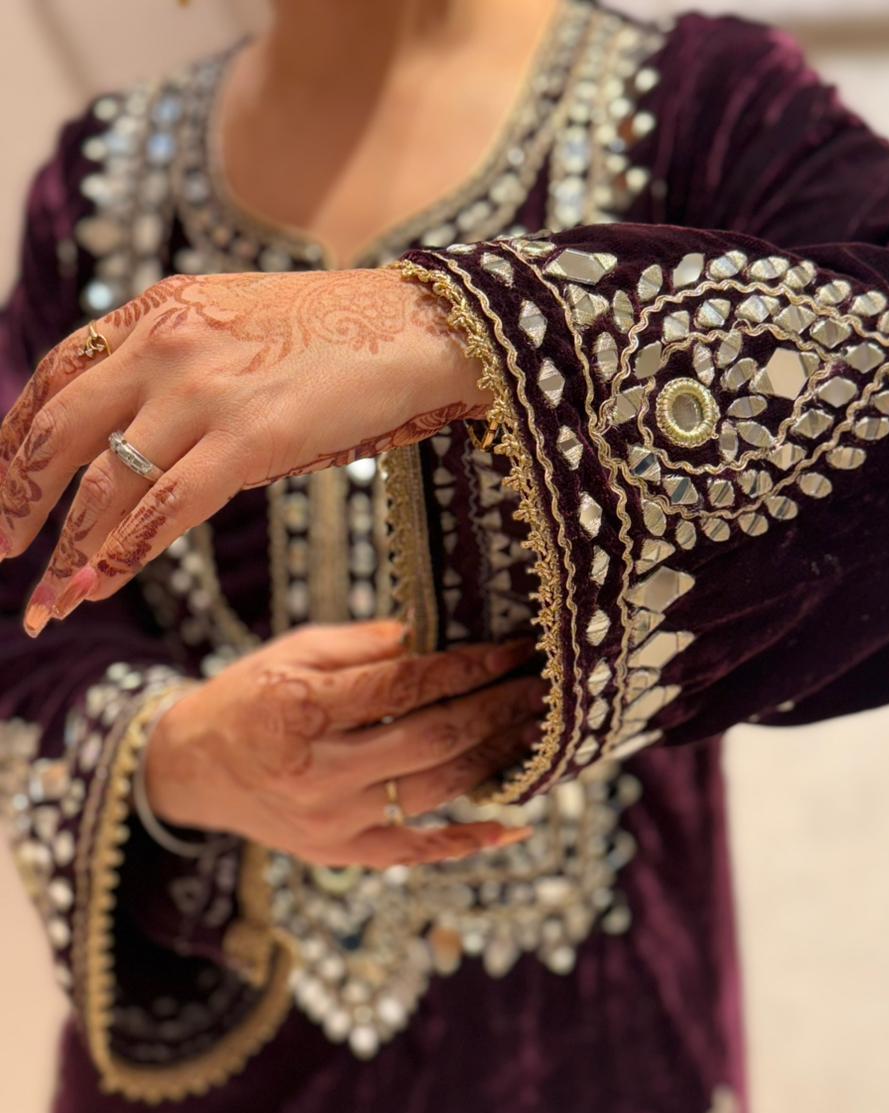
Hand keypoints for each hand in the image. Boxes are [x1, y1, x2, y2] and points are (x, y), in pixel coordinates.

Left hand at [0, 268, 488, 634]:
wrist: (422, 328)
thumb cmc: (342, 337)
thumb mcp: (237, 325)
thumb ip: (179, 363)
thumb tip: (146, 434)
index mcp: (157, 309)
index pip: (53, 378)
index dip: (15, 441)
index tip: (3, 488)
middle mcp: (164, 342)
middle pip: (57, 431)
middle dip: (18, 501)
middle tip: (4, 552)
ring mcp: (204, 389)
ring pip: (105, 483)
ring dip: (67, 551)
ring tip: (49, 602)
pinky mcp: (250, 437)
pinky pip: (165, 508)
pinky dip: (123, 554)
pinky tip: (96, 588)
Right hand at [145, 620, 541, 867]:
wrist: (193, 770)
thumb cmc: (249, 698)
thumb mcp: (292, 652)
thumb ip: (362, 645)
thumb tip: (434, 639)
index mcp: (301, 710)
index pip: (405, 686)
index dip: (468, 666)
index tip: (515, 652)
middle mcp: (318, 772)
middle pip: (432, 739)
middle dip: (498, 709)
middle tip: (545, 688)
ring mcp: (332, 822)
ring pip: (436, 791)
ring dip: (495, 758)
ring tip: (538, 730)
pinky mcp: (341, 853)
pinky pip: (417, 853)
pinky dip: (470, 843)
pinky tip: (517, 828)